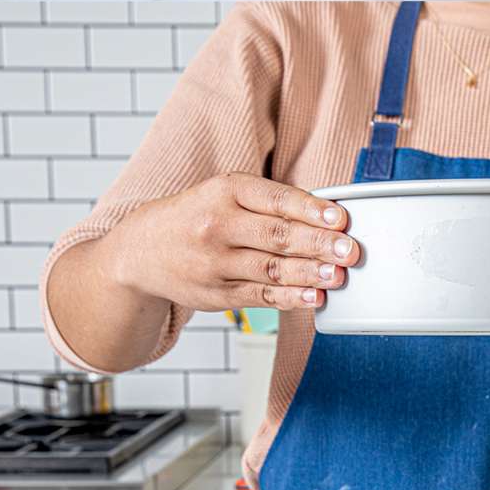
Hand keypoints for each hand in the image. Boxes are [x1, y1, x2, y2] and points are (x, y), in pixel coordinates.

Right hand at [108, 173, 359, 312]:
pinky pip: (259, 296)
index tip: (340, 218)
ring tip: (338, 275)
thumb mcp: (224, 193)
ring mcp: (215, 262)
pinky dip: (289, 298)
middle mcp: (218, 225)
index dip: (311, 209)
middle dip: (318, 244)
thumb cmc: (196, 216)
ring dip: (309, 274)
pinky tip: (313, 298)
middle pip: (277, 236)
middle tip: (349, 250)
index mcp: (225, 190)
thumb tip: (327, 215)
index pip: (276, 199)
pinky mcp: (215, 294)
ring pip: (270, 269)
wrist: (139, 251)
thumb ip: (269, 202)